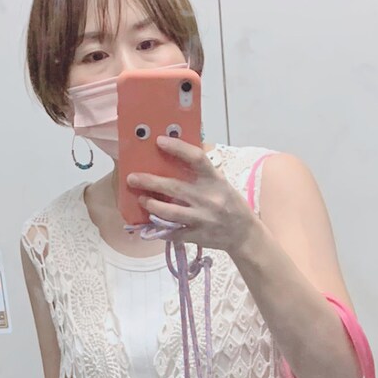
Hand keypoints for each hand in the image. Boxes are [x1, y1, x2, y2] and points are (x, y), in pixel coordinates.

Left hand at [125, 136, 257, 253]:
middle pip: (174, 187)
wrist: (245, 234)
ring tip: (141, 200)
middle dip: (150, 182)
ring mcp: (202, 219)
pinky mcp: (198, 235)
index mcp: (216, 180)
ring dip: (152, 205)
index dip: (177, 148)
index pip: (196, 158)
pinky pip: (174, 232)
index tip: (159, 142)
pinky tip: (150, 223)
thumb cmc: (231, 205)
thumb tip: (176, 158)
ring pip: (170, 212)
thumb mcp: (222, 184)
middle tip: (133, 178)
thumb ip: (203, 174)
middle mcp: (209, 198)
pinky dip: (160, 229)